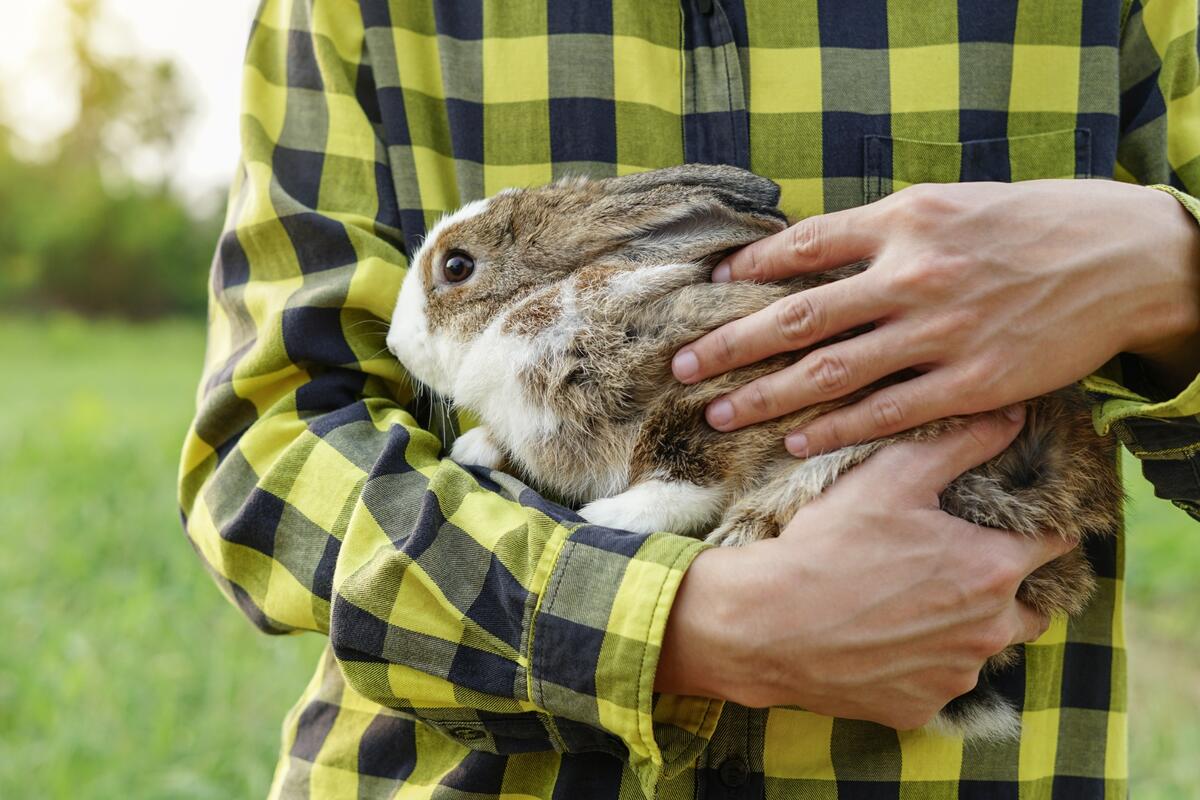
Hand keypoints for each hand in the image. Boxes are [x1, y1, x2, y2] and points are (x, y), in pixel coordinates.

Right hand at [654, 408, 1074, 728]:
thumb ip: (961, 443)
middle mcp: (989, 631)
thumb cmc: (830, 545)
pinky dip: (919, 661)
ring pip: (980, 647)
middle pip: (1029, 606)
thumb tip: (1012, 415)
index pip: (1055, 543)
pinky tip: (882, 637)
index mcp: (993, 570)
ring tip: (911, 601)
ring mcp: (954, 675)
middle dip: (1006, 586)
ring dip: (961, 626)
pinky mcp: (918, 707)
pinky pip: (935, 681)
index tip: (1018, 519)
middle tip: (957, 563)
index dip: (1040, 525)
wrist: (765, 625)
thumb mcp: (892, 476)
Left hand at [671, 179, 1199, 454]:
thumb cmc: (1030, 225)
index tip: (709, 288)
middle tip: (681, 366)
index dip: (749, 269)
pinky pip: (886, 412)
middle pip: (798, 316)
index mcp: (904, 220)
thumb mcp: (950, 205)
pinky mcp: (972, 381)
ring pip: (831, 371)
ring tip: (719, 413)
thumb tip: (810, 254)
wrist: (1122, 257)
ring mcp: (940, 331)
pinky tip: (793, 438)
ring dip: (767, 395)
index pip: (804, 246)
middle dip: (731, 343)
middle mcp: (913, 274)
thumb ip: (882, 231)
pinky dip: (834, 427)